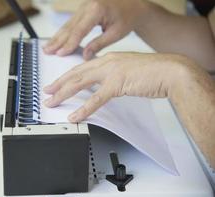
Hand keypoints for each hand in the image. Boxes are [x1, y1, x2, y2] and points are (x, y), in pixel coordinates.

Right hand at [43, 0, 148, 59]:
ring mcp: (84, 6)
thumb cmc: (128, 17)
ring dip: (57, 37)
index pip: (79, 30)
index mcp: (97, 9)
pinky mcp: (83, 9)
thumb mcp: (116, 33)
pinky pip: (71, 22)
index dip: (69, 43)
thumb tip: (85, 56)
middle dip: (58, 40)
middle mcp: (88, 5)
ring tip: (47, 47)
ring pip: (68, 24)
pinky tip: (56, 40)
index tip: (60, 54)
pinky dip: (63, 32)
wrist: (134, 4)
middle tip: (47, 51)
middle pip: (69, 27)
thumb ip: (99, 44)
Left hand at [43, 52, 190, 121]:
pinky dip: (83, 108)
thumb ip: (113, 77)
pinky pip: (96, 98)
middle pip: (75, 74)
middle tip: (46, 93)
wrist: (171, 71)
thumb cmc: (153, 72)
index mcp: (109, 59)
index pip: (81, 68)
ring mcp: (111, 72)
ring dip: (63, 94)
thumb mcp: (128, 71)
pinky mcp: (118, 84)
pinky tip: (74, 116)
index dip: (67, 76)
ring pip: (80, 83)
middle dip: (58, 84)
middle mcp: (107, 62)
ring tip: (52, 102)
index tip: (56, 84)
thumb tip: (103, 87)